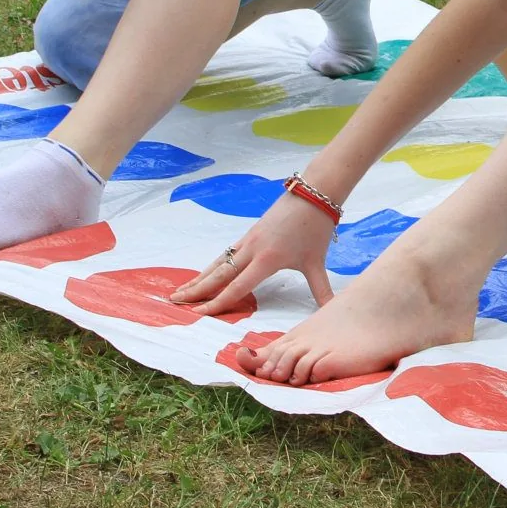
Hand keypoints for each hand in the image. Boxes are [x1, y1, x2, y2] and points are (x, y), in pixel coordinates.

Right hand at [171, 190, 337, 313]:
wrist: (314, 194)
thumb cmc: (316, 228)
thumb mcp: (318, 263)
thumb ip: (322, 291)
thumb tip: (332, 312)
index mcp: (267, 260)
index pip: (237, 287)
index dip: (217, 302)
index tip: (198, 313)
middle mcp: (252, 250)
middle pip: (218, 274)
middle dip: (196, 290)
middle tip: (174, 301)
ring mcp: (248, 240)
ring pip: (218, 262)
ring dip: (199, 277)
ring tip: (181, 290)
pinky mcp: (250, 233)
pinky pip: (226, 253)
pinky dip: (212, 265)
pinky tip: (205, 273)